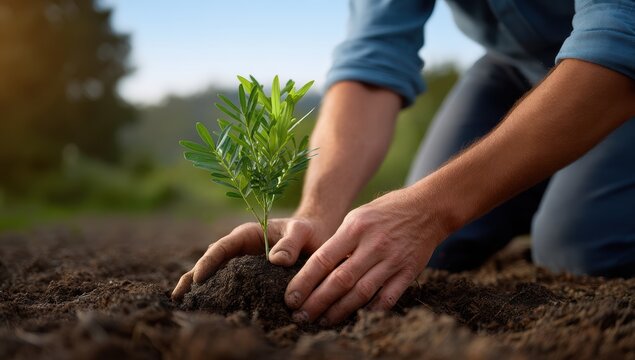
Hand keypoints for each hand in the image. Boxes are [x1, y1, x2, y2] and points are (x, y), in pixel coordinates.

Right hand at [171, 217, 331, 299]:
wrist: (315, 236)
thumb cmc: (307, 231)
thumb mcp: (301, 232)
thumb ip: (291, 243)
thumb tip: (275, 260)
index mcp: (247, 234)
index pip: (221, 248)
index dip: (208, 263)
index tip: (198, 279)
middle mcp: (239, 248)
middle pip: (211, 263)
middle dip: (193, 278)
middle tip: (178, 297)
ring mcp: (242, 262)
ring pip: (215, 275)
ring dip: (199, 288)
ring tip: (183, 304)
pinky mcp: (249, 276)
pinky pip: (229, 285)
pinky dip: (216, 294)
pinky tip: (208, 309)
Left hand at [284, 188, 447, 324]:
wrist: (428, 208)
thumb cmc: (386, 211)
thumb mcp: (358, 215)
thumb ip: (340, 240)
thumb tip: (319, 268)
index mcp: (355, 228)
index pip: (322, 259)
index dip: (304, 282)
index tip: (291, 298)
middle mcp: (372, 245)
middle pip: (339, 280)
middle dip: (317, 302)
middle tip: (300, 316)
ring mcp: (392, 260)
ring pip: (361, 293)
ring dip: (339, 311)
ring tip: (323, 321)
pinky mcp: (408, 271)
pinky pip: (388, 297)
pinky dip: (373, 309)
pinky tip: (358, 317)